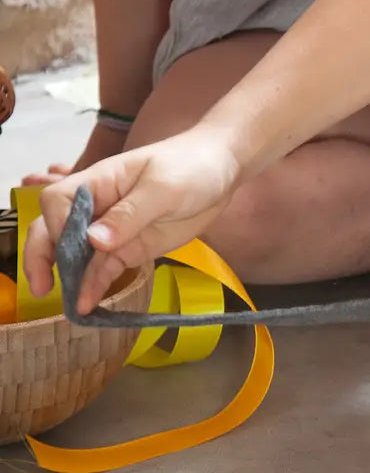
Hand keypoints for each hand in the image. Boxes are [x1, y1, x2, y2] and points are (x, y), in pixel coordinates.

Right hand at [23, 126, 242, 314]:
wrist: (223, 171)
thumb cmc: (191, 166)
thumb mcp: (164, 187)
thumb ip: (129, 213)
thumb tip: (94, 240)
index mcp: (99, 181)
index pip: (58, 202)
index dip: (58, 226)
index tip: (74, 246)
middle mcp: (97, 207)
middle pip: (54, 229)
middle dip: (43, 257)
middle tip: (43, 287)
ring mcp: (112, 231)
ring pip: (77, 256)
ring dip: (70, 279)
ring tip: (72, 306)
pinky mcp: (129, 249)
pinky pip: (104, 270)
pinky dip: (94, 286)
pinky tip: (88, 305)